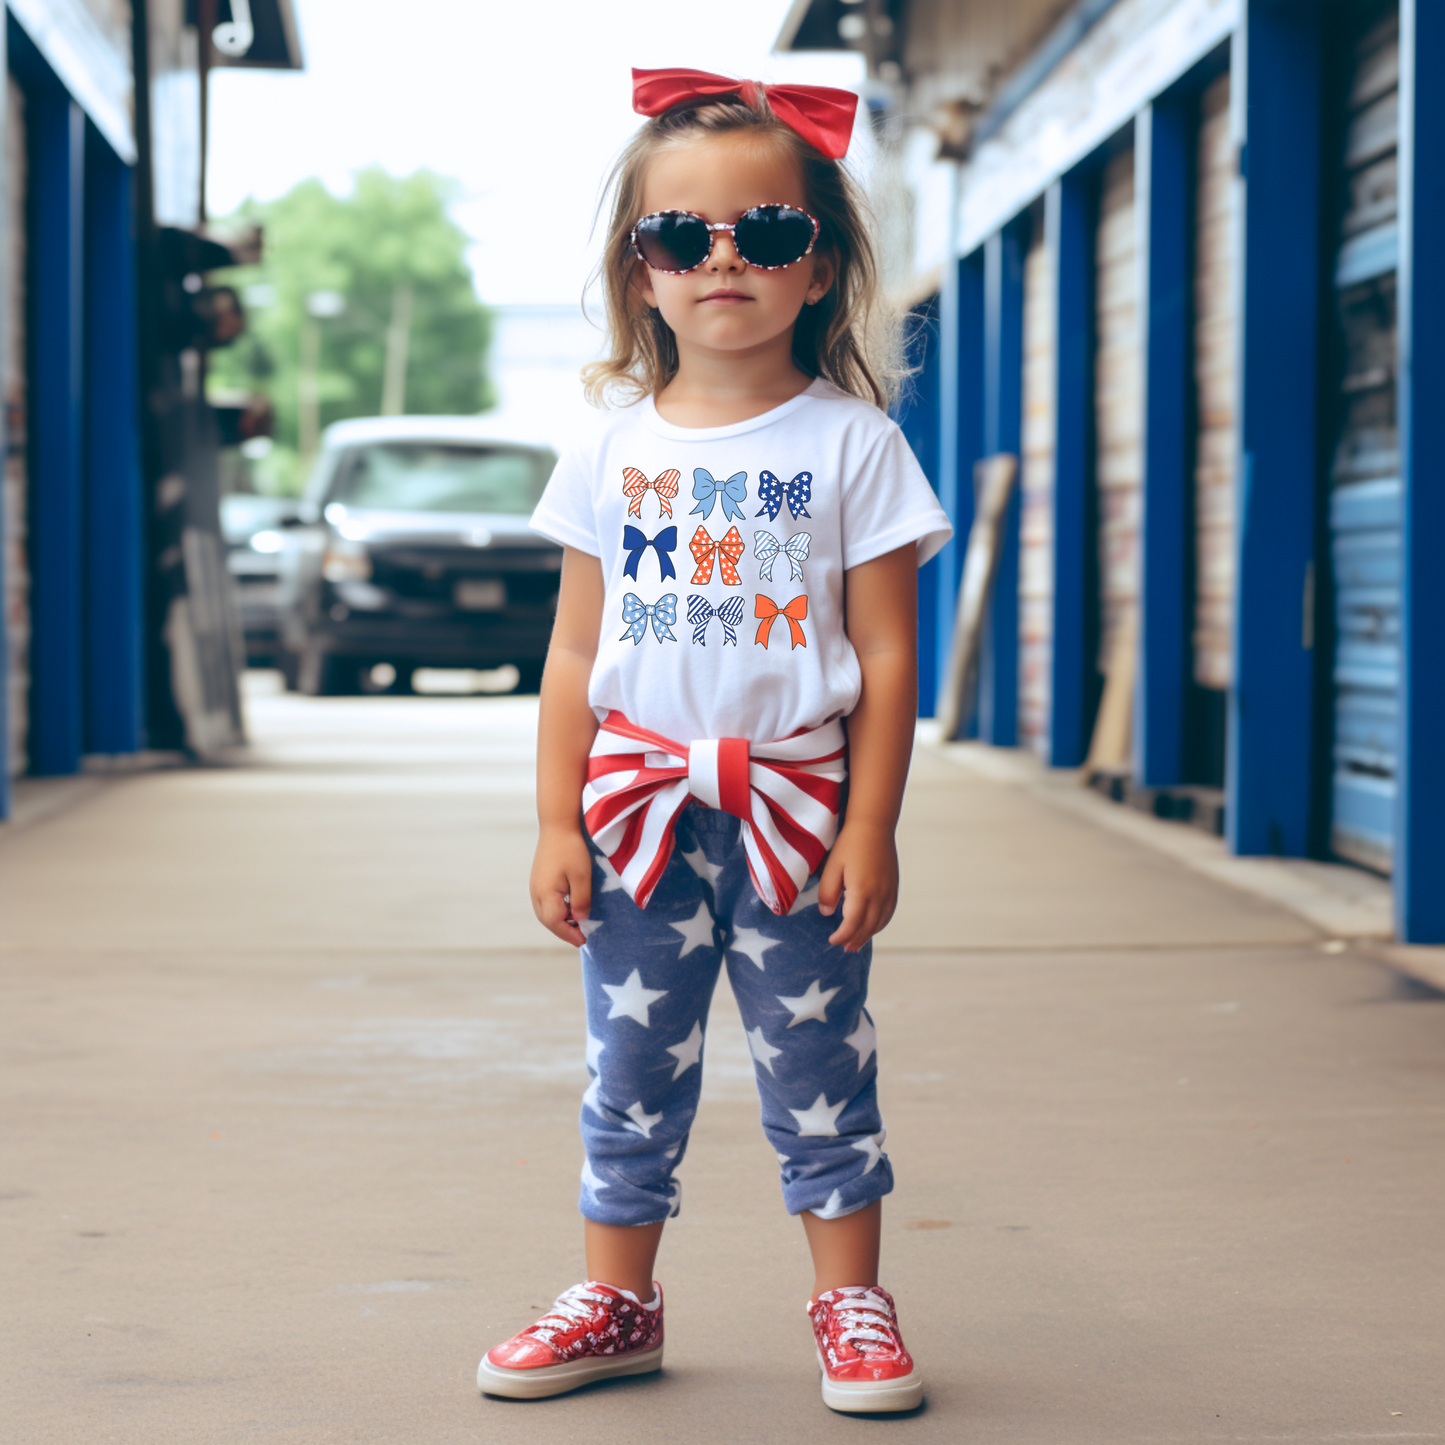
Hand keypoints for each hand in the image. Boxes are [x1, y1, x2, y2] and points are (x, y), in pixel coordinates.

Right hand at [530, 824, 593, 947]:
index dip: (570, 934)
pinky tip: (569, 909)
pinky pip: (544, 903)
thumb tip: (580, 921)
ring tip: (577, 925)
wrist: (557, 826)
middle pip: (547, 921)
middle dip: (564, 931)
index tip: (584, 940)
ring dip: (559, 922)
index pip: (556, 923)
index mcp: (546, 893)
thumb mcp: (582, 876)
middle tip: (582, 936)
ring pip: (544, 913)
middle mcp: (536, 893)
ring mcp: (535, 886)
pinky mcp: (538, 880)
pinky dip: (556, 912)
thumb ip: (581, 901)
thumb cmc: (571, 849)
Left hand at [817, 821, 897, 951]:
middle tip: (844, 948)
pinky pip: (888, 913)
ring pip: (880, 923)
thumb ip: (828, 892)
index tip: (832, 940)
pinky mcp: (894, 887)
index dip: (842, 936)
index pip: (852, 924)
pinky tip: (871, 927)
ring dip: (868, 935)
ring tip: (856, 944)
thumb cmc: (850, 844)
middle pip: (867, 927)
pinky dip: (879, 924)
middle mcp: (879, 895)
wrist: (874, 826)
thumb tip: (827, 913)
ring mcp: (889, 892)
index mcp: (862, 891)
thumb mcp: (832, 867)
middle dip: (855, 940)